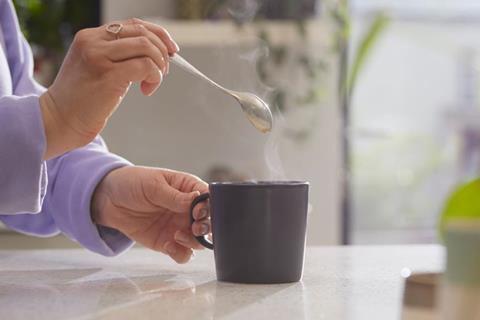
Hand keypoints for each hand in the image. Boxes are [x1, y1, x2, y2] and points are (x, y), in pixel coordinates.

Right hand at [40, 18, 178, 159]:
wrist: (60, 120)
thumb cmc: (82, 99)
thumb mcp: (97, 67)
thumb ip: (118, 55)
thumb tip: (156, 53)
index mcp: (90, 36)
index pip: (133, 24)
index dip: (158, 34)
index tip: (170, 49)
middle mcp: (93, 41)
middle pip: (142, 32)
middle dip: (162, 51)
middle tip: (164, 70)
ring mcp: (99, 56)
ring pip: (146, 47)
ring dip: (159, 65)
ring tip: (153, 81)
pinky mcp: (108, 75)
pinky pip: (145, 66)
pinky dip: (154, 78)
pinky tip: (147, 90)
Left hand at [91, 166, 210, 262]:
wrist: (108, 199)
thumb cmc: (133, 183)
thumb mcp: (153, 185)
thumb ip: (175, 196)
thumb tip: (197, 200)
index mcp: (189, 189)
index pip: (209, 198)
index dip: (209, 207)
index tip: (197, 212)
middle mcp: (188, 209)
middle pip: (209, 222)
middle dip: (206, 227)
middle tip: (194, 228)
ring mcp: (179, 227)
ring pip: (199, 241)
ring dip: (194, 242)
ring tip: (177, 236)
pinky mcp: (168, 242)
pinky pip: (182, 254)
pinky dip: (180, 254)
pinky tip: (169, 246)